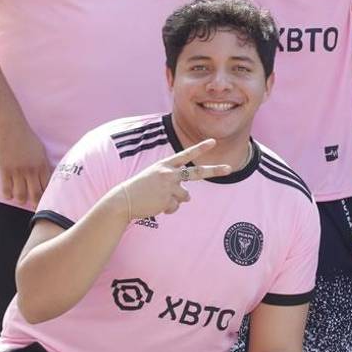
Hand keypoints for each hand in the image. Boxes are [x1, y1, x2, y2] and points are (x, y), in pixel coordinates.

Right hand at [0, 120, 52, 207]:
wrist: (11, 128)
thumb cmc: (27, 138)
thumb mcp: (40, 151)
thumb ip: (43, 164)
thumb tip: (46, 177)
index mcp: (42, 165)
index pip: (47, 186)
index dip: (46, 196)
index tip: (46, 202)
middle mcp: (31, 170)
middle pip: (35, 194)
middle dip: (35, 203)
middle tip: (34, 208)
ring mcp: (18, 171)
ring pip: (20, 195)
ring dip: (21, 200)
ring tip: (20, 200)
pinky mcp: (5, 170)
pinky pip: (6, 189)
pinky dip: (8, 195)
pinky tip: (9, 195)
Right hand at [114, 138, 230, 219]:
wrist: (123, 200)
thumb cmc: (138, 189)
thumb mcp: (154, 178)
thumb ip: (173, 183)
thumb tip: (189, 198)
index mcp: (164, 165)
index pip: (186, 154)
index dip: (200, 148)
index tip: (213, 142)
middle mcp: (169, 173)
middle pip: (197, 172)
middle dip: (215, 170)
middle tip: (229, 168)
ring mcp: (170, 186)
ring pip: (185, 196)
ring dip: (175, 200)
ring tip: (157, 198)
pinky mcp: (168, 199)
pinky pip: (175, 207)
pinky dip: (167, 209)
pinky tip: (154, 205)